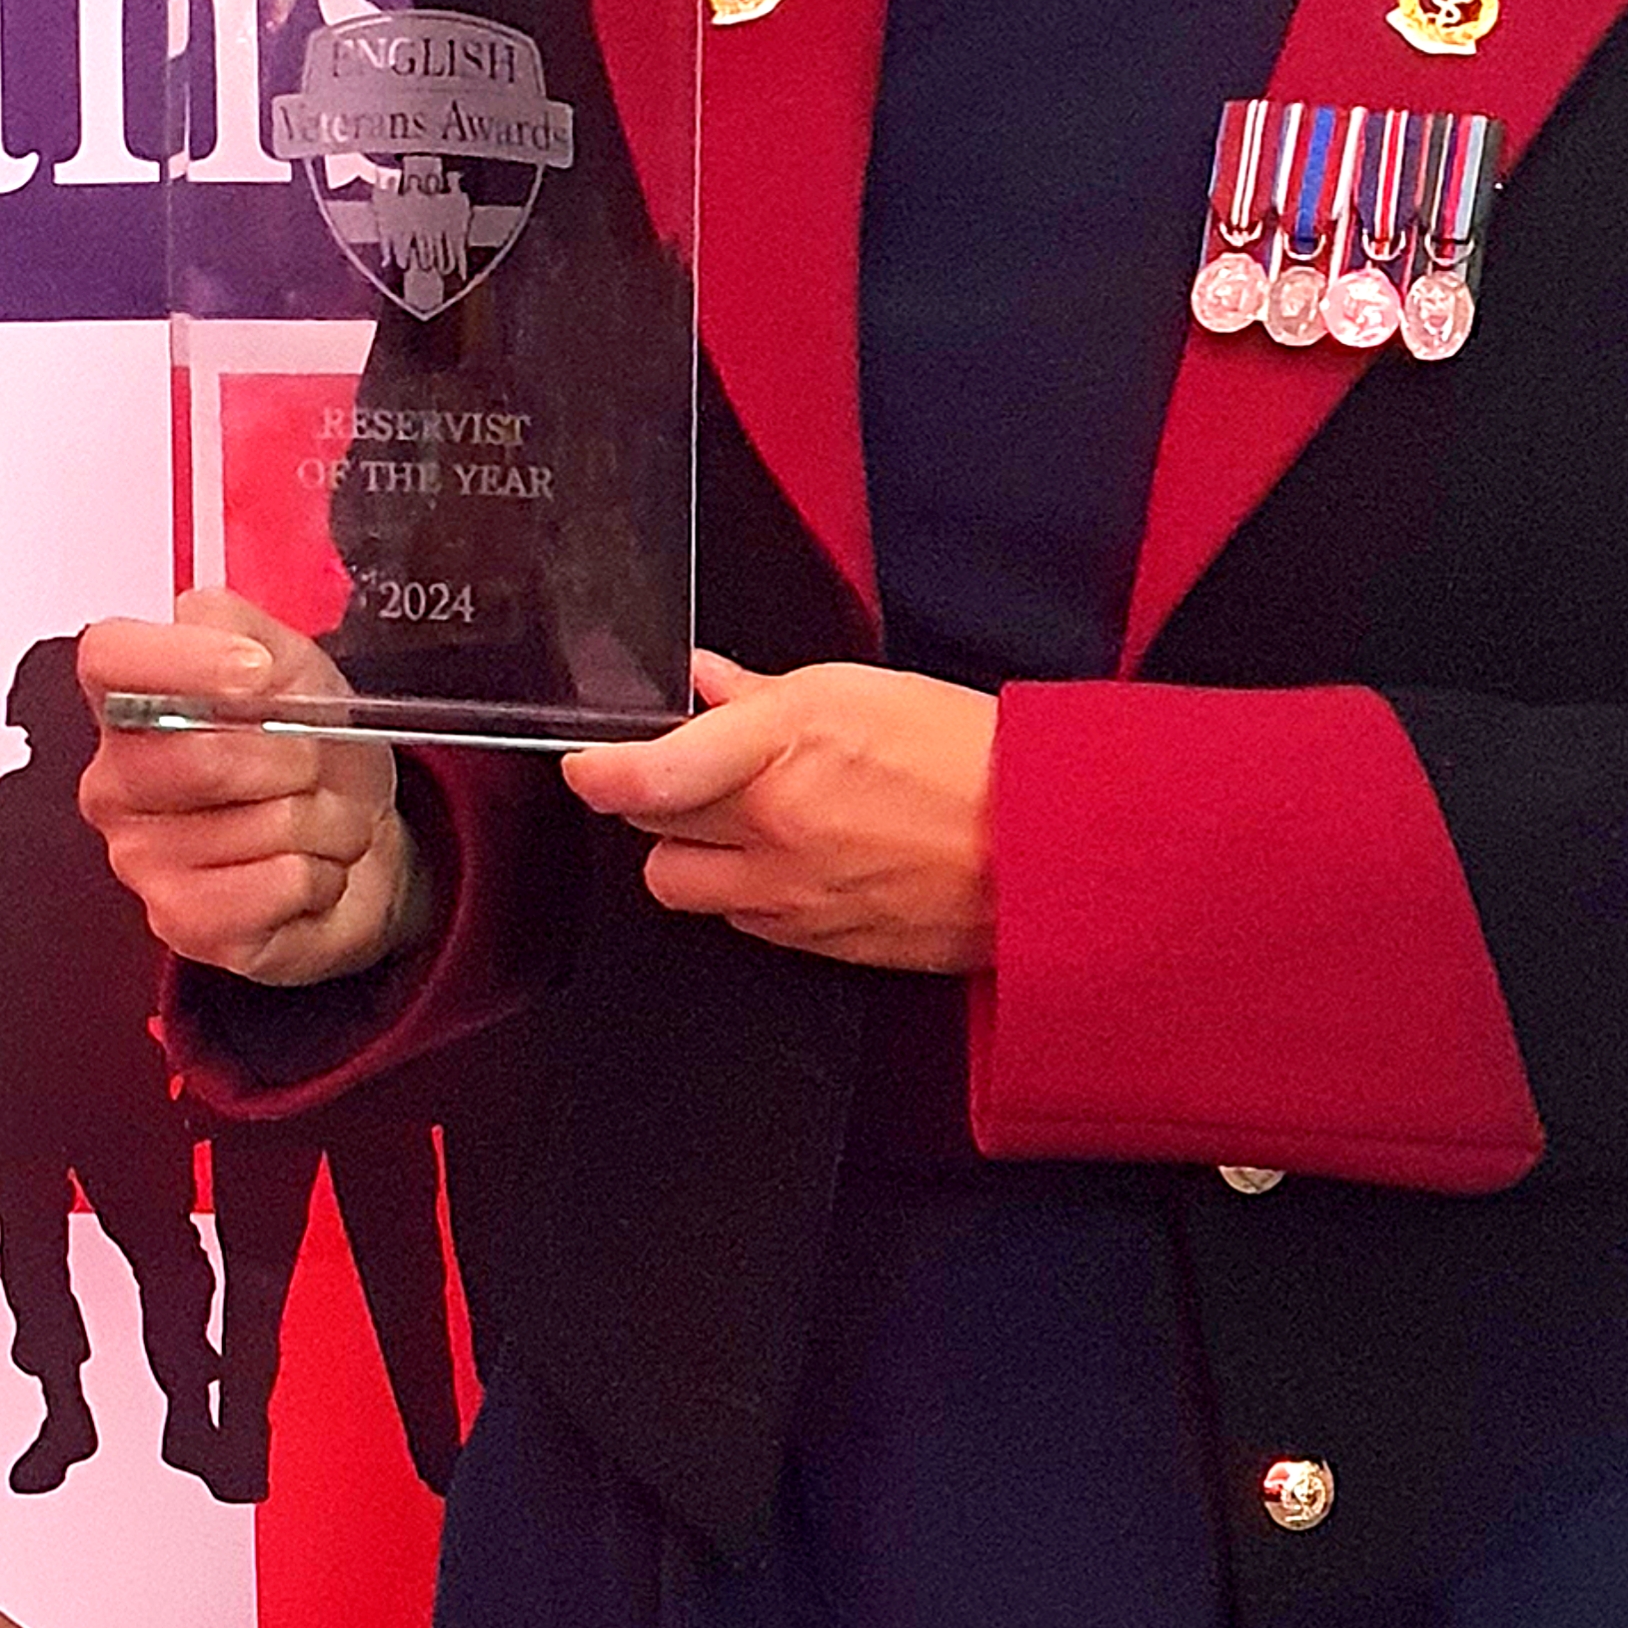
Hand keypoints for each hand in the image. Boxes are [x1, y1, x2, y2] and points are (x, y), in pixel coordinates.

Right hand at [76, 591, 424, 987]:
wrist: (362, 844)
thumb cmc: (316, 753)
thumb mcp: (294, 664)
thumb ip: (246, 629)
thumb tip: (234, 653)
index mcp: (132, 703)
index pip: (108, 658)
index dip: (184, 660)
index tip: (257, 672)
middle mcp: (117, 781)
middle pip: (200, 756)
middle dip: (294, 757)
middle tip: (311, 767)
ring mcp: (139, 859)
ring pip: (260, 825)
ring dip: (321, 821)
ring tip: (313, 821)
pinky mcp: (181, 923)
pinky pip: (274, 885)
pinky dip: (317, 875)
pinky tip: (303, 871)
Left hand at [565, 651, 997, 973]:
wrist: (1040, 847)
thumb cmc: (969, 758)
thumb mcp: (858, 689)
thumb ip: (759, 692)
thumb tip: (700, 683)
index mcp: (784, 751)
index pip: (648, 774)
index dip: (597, 768)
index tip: (586, 759)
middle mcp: (774, 832)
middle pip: (647, 826)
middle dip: (652, 795)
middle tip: (683, 768)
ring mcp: (789, 897)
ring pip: (676, 885)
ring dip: (688, 852)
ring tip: (735, 819)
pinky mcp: (811, 944)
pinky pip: (736, 922)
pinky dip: (740, 892)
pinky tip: (785, 858)